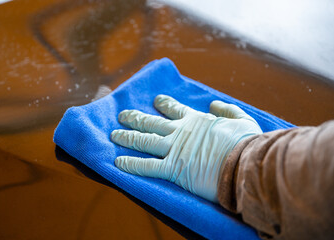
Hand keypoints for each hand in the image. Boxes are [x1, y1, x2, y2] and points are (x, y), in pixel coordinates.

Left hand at [111, 95, 261, 201]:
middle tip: (123, 115)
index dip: (164, 104)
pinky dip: (131, 164)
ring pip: (144, 141)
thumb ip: (226, 110)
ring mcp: (173, 150)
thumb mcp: (242, 119)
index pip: (175, 110)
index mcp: (196, 120)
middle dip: (136, 118)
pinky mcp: (172, 169)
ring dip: (127, 137)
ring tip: (113, 134)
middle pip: (151, 123)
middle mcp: (180, 132)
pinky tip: (117, 162)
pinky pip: (147, 166)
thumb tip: (213, 103)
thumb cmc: (246, 143)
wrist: (244, 164)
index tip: (156, 100)